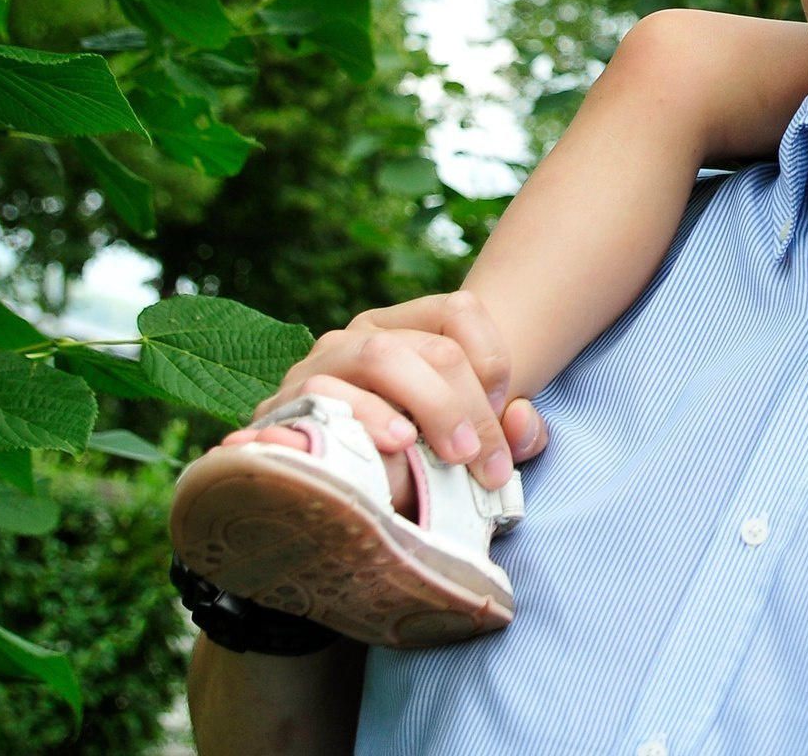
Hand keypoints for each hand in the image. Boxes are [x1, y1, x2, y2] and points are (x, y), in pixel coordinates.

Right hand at [217, 292, 546, 508]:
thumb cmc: (409, 464)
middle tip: (486, 463)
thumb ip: (513, 433)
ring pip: (381, 355)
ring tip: (452, 454)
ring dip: (430, 405)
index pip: (461, 310)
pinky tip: (396, 446)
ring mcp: (320, 363)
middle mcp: (360, 335)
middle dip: (470, 407)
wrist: (322, 497)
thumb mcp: (470, 444)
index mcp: (406, 328)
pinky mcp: (285, 402)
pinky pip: (325, 393)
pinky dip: (368, 418)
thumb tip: (522, 419)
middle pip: (434, 346)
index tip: (505, 411)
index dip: (493, 361)